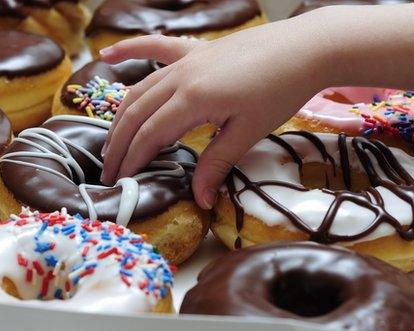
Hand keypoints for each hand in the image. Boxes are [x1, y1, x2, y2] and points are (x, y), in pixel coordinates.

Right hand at [99, 17, 330, 208]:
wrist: (306, 48)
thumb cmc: (281, 91)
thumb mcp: (248, 132)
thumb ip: (217, 164)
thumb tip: (201, 200)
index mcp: (193, 99)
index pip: (150, 135)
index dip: (133, 160)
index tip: (121, 182)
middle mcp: (180, 77)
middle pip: (136, 113)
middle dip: (118, 145)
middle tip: (108, 171)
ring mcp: (185, 60)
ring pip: (140, 88)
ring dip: (121, 116)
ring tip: (109, 141)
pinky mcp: (195, 51)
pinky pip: (155, 49)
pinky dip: (130, 51)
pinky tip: (106, 55)